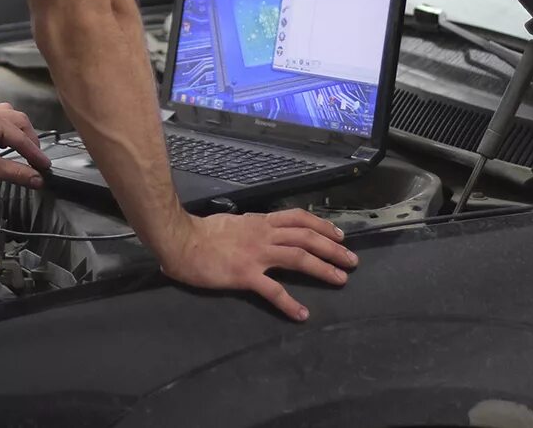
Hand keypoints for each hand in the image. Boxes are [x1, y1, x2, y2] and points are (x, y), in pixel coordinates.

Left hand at [0, 103, 50, 190]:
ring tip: (25, 149)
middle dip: (29, 141)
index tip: (43, 166)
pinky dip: (5, 131)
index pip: (20, 138)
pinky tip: (6, 143)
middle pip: (18, 122)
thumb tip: (34, 178)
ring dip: (18, 132)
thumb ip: (16, 173)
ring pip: (7, 117)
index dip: (34, 154)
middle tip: (37, 159)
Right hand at [155, 209, 355, 321]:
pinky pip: (273, 290)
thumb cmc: (201, 233)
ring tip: (340, 279)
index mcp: (260, 222)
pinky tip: (302, 314)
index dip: (322, 225)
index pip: (298, 218)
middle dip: (332, 248)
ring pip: (299, 257)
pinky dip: (290, 304)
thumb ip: (249, 227)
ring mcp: (257, 254)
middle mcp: (264, 234)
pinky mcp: (246, 275)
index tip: (338, 234)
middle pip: (306, 237)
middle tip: (351, 260)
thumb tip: (259, 230)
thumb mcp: (232, 222)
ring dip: (323, 268)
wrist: (181, 241)